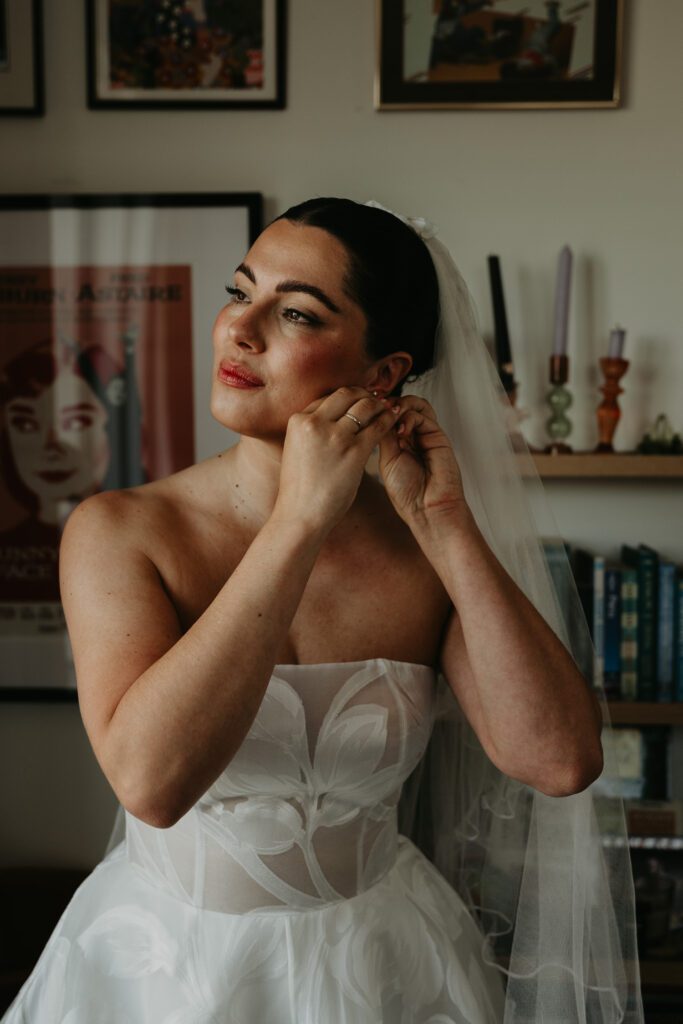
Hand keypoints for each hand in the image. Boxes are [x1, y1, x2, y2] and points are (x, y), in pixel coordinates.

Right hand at [274, 387, 401, 532]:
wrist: (300, 515)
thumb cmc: (300, 489)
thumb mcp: (298, 451)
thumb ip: (313, 433)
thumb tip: (333, 422)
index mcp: (298, 421)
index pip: (327, 397)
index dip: (346, 397)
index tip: (357, 401)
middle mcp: (315, 423)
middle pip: (346, 394)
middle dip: (364, 395)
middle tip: (376, 400)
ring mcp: (335, 436)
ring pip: (365, 406)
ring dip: (379, 405)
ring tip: (388, 410)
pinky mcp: (354, 451)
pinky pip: (378, 427)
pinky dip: (388, 421)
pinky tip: (394, 422)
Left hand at [378, 395, 467, 526]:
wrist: (426, 509)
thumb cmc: (407, 493)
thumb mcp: (386, 460)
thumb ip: (383, 436)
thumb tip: (376, 414)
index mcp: (398, 442)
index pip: (387, 416)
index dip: (377, 409)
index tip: (363, 408)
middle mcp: (413, 436)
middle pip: (401, 406)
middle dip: (387, 404)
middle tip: (376, 408)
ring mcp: (426, 434)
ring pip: (415, 405)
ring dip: (400, 405)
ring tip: (389, 415)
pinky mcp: (438, 436)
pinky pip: (424, 415)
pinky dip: (409, 416)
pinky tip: (400, 431)